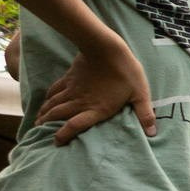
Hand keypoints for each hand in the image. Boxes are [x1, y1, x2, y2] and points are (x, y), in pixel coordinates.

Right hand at [37, 34, 154, 143]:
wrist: (107, 48)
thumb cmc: (126, 72)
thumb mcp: (140, 94)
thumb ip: (145, 114)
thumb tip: (153, 133)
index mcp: (97, 109)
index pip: (75, 126)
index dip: (64, 135)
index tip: (56, 142)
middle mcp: (80, 102)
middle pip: (58, 115)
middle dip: (46, 125)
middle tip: (38, 133)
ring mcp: (72, 90)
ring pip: (53, 104)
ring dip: (43, 114)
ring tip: (37, 122)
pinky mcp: (69, 79)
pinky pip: (53, 91)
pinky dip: (47, 99)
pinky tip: (44, 102)